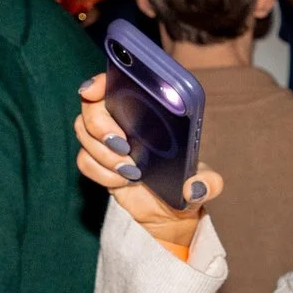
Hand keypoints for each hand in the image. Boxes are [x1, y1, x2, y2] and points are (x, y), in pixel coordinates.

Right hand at [73, 73, 221, 250]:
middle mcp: (123, 119)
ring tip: (131, 171)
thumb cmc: (185, 185)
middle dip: (101, 125)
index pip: (116, 82)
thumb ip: (208, 183)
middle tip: (124, 146)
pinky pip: (84, 160)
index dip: (100, 81)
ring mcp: (106, 140)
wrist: (166, 211)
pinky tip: (122, 181)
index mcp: (148, 109)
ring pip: (84, 134)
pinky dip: (102, 173)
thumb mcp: (204, 183)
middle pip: (91, 107)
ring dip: (104, 155)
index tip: (93, 90)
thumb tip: (194, 187)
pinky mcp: (97, 161)